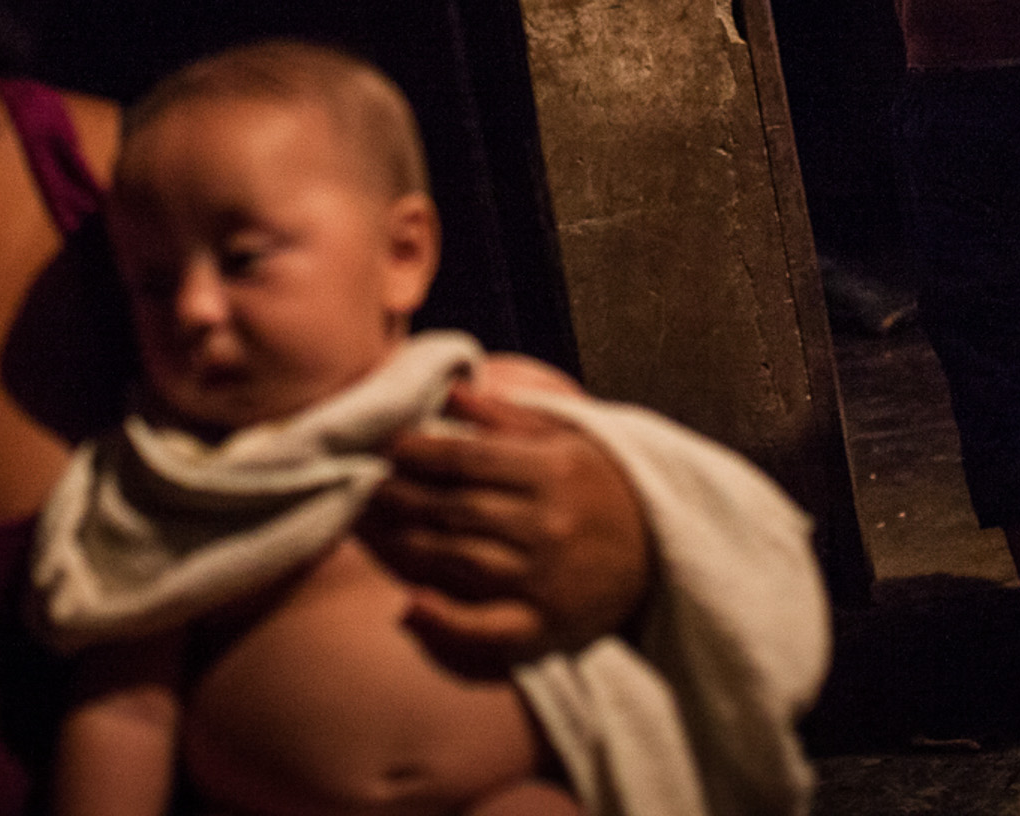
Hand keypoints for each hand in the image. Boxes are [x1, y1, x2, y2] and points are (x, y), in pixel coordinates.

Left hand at [359, 384, 649, 676]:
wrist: (665, 556)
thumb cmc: (604, 488)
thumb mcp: (567, 439)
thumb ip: (505, 415)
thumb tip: (449, 390)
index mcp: (551, 471)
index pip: (466, 460)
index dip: (416, 452)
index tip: (380, 444)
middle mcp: (547, 524)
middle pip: (454, 509)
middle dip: (397, 497)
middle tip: (354, 485)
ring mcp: (546, 578)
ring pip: (460, 560)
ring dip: (404, 546)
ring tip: (363, 529)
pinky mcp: (546, 625)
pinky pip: (489, 629)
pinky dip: (446, 623)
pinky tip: (410, 607)